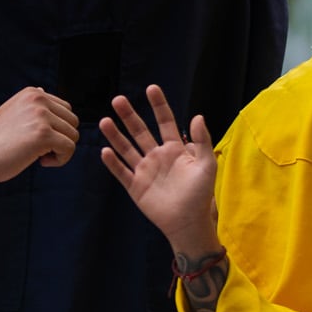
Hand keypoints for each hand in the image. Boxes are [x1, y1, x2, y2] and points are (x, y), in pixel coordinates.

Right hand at [0, 87, 79, 182]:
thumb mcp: (11, 112)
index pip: (65, 109)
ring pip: (73, 136)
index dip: (57, 128)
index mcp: (32, 93)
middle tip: (41, 150)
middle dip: (61, 139)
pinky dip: (60, 160)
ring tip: (40, 156)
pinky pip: (69, 149)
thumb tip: (43, 90)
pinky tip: (42, 162)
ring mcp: (41, 116)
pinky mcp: (44, 135)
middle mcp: (38, 99)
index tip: (39, 140)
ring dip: (60, 150)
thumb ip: (29, 104)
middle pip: (73, 122)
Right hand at [99, 85, 217, 253]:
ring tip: (105, 120)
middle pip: (140, 131)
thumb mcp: (206, 165)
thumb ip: (202, 141)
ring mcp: (144, 170)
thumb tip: (197, 115)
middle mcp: (157, 156)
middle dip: (129, 116)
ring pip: (127, 148)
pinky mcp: (135, 186)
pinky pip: (121, 172)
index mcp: (175, 149)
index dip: (159, 105)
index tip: (151, 88)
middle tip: (118, 99)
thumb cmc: (200, 194)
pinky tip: (105, 151)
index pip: (165, 122)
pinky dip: (113, 162)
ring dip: (116, 135)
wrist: (189, 222)